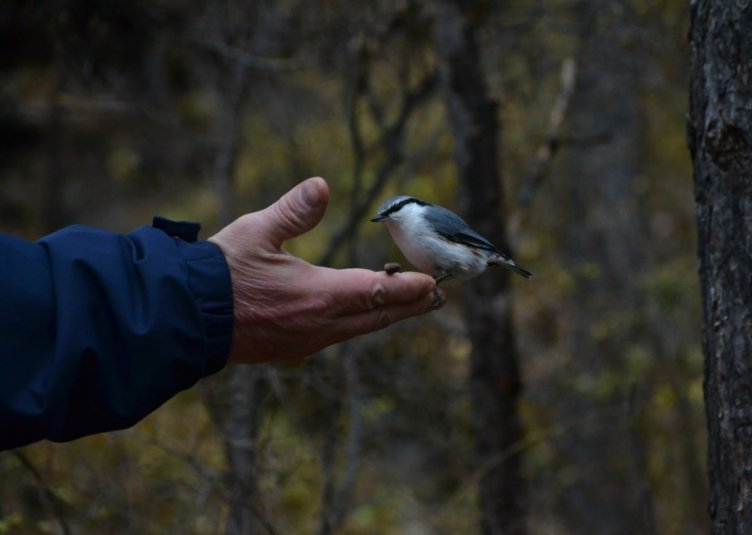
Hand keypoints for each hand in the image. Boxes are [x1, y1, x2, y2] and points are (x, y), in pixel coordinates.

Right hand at [209, 177, 443, 363]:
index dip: (409, 288)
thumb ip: (293, 210)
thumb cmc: (219, 273)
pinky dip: (360, 323)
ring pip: (359, 329)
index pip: (378, 292)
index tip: (435, 284)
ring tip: (410, 305)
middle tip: (437, 296)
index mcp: (318, 296)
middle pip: (377, 317)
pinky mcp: (293, 347)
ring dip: (387, 316)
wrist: (184, 318)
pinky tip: (361, 315)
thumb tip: (322, 186)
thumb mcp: (256, 231)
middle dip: (409, 306)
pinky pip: (338, 335)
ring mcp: (307, 341)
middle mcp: (320, 325)